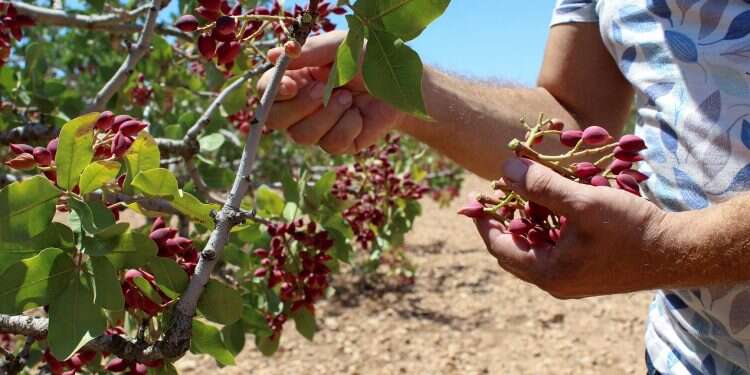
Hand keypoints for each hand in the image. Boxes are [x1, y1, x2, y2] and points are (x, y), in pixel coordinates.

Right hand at [257, 31, 404, 153]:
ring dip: (327, 115)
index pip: (267, 91)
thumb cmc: (369, 60)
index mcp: (296, 79)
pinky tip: (359, 115)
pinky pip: (331, 144)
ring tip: (349, 98)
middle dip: (299, 107)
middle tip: (322, 90)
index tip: (292, 85)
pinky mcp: (338, 144)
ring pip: (302, 135)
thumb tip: (275, 54)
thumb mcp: (340, 48)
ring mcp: (318, 128)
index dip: (273, 91)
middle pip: (275, 119)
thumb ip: (310, 51)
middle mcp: (301, 106)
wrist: (401, 85)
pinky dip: (347, 126)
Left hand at [475, 157, 676, 297]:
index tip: (475, 197)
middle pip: (513, 250)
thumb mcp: (582, 202)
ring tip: (522, 192)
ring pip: (534, 248)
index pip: (499, 247)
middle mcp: (555, 281)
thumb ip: (541, 186)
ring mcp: (571, 278)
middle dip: (503, 221)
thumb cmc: (630, 229)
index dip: (484, 221)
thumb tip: (505, 170)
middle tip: (498, 193)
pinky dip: (546, 227)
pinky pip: (553, 249)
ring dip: (525, 221)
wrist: (678, 251)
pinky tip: (551, 203)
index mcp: (548, 272)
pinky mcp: (586, 270)